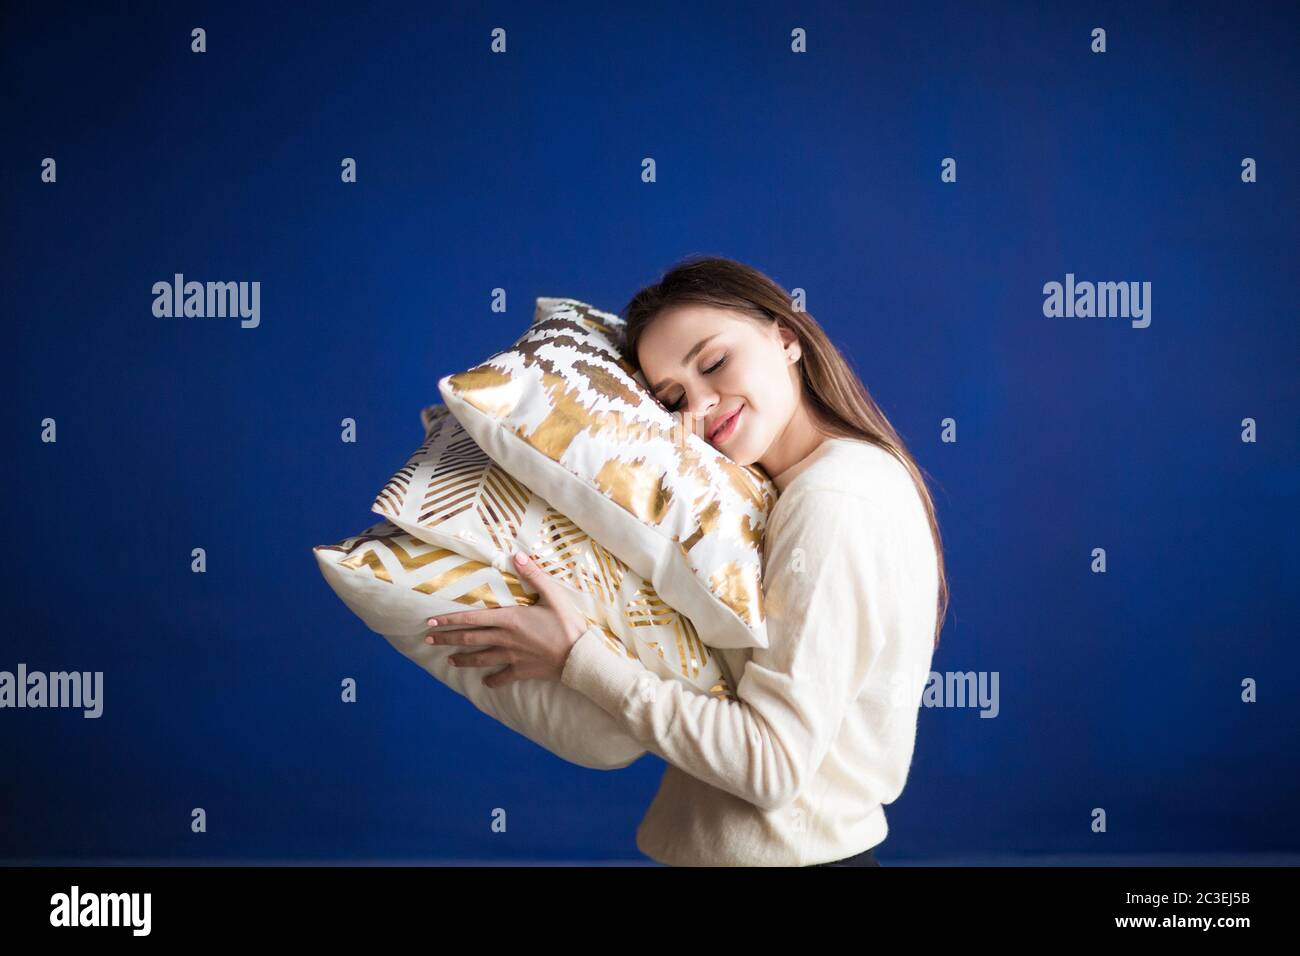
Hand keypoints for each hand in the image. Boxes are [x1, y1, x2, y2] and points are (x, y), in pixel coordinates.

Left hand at [423, 550, 589, 686]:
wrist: (579, 657)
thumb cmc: (567, 624)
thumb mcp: (553, 595)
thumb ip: (533, 575)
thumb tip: (516, 555)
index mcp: (509, 619)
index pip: (473, 618)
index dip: (450, 620)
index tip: (431, 622)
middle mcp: (505, 639)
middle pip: (470, 639)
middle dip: (448, 639)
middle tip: (429, 640)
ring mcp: (512, 657)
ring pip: (481, 659)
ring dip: (463, 659)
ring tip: (448, 660)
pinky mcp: (522, 671)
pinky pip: (502, 678)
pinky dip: (492, 681)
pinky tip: (485, 682)